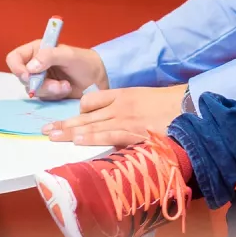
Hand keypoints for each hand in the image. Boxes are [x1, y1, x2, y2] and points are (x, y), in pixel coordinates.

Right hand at [6, 41, 108, 99]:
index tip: (28, 76)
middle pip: (22, 78)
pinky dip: (54, 95)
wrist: (98, 78)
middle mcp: (36, 65)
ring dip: (49, 90)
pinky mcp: (47, 92)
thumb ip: (49, 56)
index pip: (14, 58)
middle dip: (39, 83)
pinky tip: (66, 89)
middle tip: (56, 85)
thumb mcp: (68, 55)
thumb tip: (30, 67)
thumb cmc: (84, 61)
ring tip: (65, 86)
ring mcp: (41, 80)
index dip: (17, 68)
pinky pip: (42, 98)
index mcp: (37, 50)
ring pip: (32, 90)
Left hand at [43, 84, 186, 145]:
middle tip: (45, 129)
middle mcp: (120, 105)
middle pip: (86, 114)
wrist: (190, 107)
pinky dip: (93, 138)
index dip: (79, 110)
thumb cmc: (170, 105)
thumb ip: (127, 106)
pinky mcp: (135, 132)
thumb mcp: (145, 98)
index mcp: (123, 94)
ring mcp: (126, 119)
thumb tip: (113, 119)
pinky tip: (78, 142)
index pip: (92, 100)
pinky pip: (109, 135)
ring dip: (70, 132)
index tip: (69, 119)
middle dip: (64, 123)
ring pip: (92, 125)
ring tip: (52, 136)